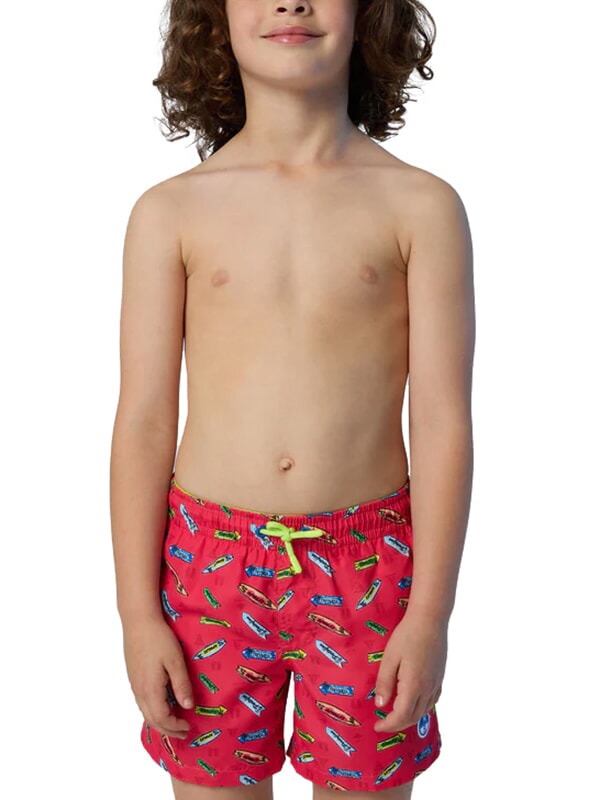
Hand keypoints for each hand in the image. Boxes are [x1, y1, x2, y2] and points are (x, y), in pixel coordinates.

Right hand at [123, 617, 193, 739]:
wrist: (138, 621)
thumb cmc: (159, 638)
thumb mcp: (175, 660)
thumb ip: (181, 685)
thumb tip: (188, 707)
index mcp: (151, 689)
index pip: (162, 718)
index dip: (175, 726)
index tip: (188, 727)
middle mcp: (139, 691)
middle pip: (152, 720)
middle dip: (168, 729)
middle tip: (183, 732)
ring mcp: (134, 684)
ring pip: (145, 712)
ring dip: (160, 721)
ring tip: (174, 723)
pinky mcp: (133, 677)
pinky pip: (142, 702)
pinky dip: (152, 711)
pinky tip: (161, 706)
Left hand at [373, 611, 446, 732]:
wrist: (430, 619)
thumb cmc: (407, 635)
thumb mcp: (389, 658)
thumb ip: (384, 682)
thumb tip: (381, 705)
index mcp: (413, 686)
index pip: (401, 716)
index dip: (388, 725)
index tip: (376, 726)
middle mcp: (428, 688)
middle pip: (413, 717)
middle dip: (397, 724)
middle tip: (383, 723)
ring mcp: (436, 682)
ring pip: (424, 710)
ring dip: (409, 718)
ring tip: (395, 715)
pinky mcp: (440, 676)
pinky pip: (432, 700)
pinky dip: (421, 708)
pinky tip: (414, 702)